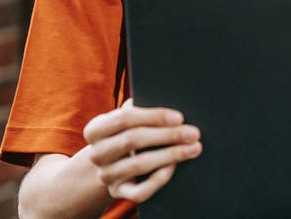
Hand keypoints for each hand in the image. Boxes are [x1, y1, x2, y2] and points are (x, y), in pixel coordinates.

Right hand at [82, 99, 201, 202]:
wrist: (113, 165)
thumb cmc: (129, 132)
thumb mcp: (129, 120)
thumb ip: (141, 108)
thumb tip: (172, 98)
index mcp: (96, 129)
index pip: (124, 118)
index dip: (154, 116)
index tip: (180, 117)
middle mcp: (96, 153)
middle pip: (133, 140)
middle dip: (168, 135)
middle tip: (194, 133)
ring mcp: (106, 175)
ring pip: (139, 165)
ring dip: (170, 155)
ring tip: (194, 148)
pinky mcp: (118, 193)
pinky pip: (139, 192)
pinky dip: (159, 179)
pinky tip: (174, 167)